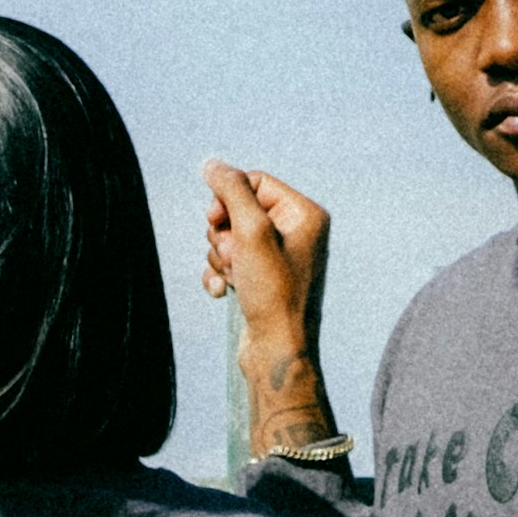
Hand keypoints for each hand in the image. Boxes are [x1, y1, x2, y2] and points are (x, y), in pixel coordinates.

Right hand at [200, 160, 339, 458]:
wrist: (276, 352)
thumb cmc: (273, 294)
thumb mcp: (250, 232)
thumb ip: (230, 191)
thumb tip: (212, 164)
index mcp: (306, 214)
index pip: (255, 182)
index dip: (228, 198)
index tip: (215, 219)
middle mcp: (297, 233)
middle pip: (238, 209)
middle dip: (223, 232)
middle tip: (232, 255)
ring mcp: (279, 258)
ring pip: (229, 236)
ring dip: (219, 255)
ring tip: (233, 276)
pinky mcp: (262, 279)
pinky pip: (229, 261)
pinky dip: (219, 273)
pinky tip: (222, 290)